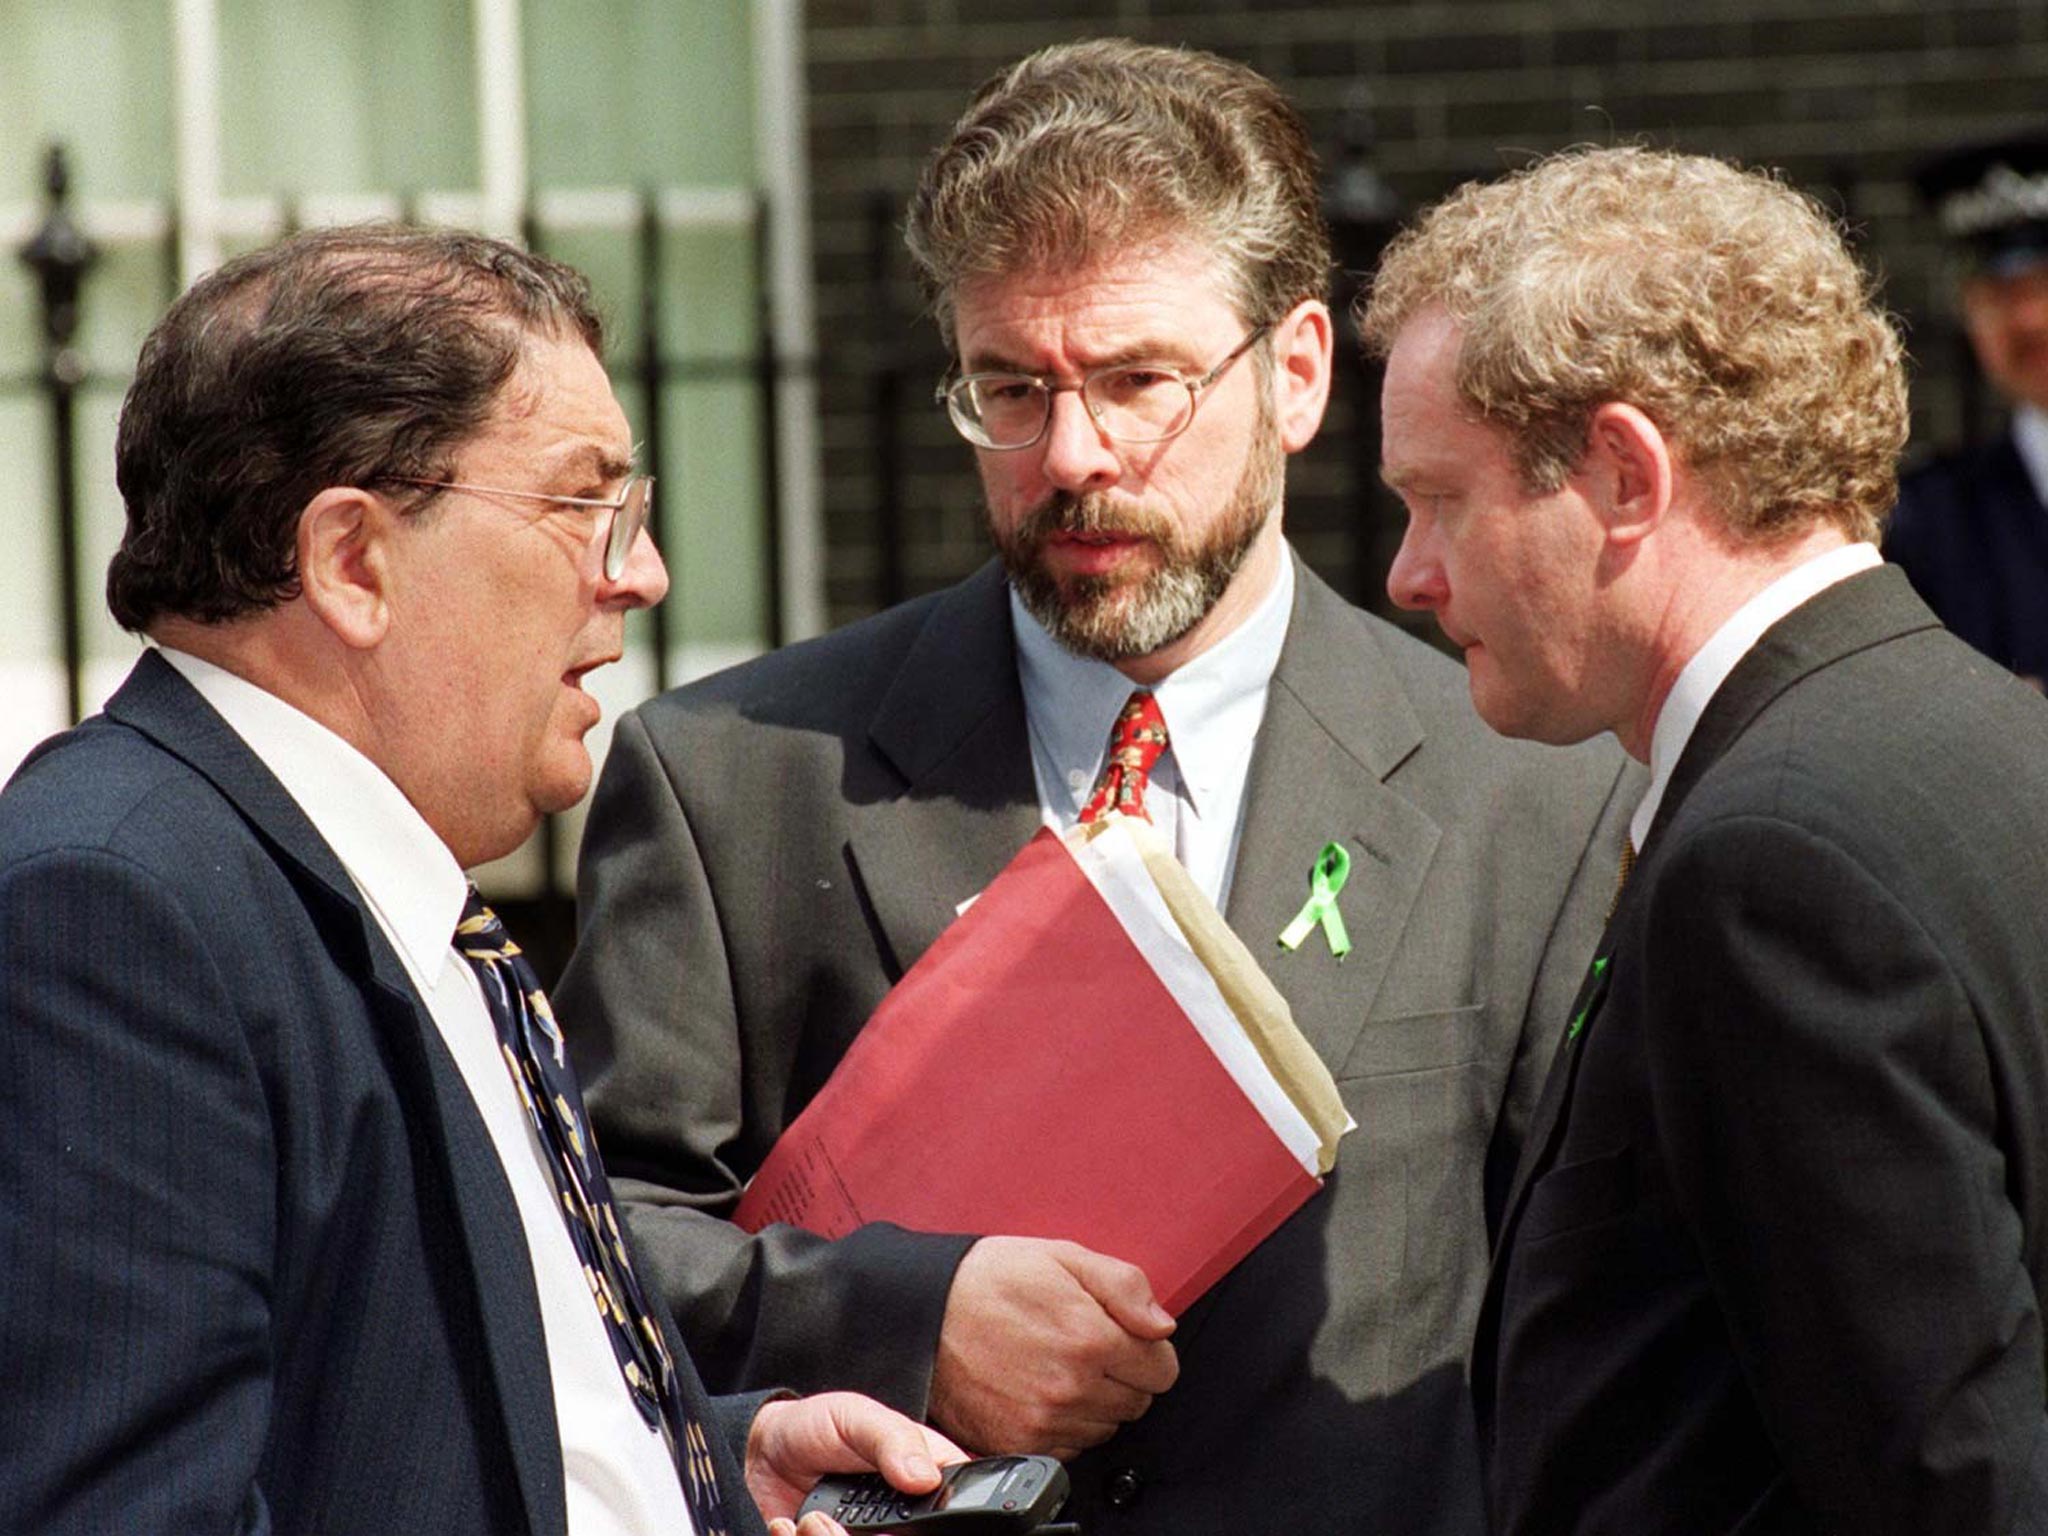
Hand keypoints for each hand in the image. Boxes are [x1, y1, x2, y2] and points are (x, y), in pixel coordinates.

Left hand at [749, 1390, 964, 1531]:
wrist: (759, 1454)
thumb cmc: (818, 1427)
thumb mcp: (857, 1416)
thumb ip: (894, 1439)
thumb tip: (925, 1478)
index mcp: (928, 1484)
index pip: (957, 1512)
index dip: (937, 1521)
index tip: (899, 1516)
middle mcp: (905, 1524)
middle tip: (830, 1518)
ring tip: (810, 1519)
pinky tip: (790, 1526)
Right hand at [928, 1235, 1177, 1458]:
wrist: (922, 1310)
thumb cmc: (991, 1279)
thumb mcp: (1065, 1256)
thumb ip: (1126, 1286)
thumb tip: (1163, 1325)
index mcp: (1090, 1337)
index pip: (1163, 1370)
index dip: (1147, 1350)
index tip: (1123, 1338)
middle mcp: (1070, 1387)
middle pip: (1136, 1403)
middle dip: (1121, 1375)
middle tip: (1082, 1345)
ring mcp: (1042, 1421)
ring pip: (1104, 1428)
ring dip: (1092, 1402)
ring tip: (1054, 1364)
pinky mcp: (1016, 1443)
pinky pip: (1069, 1448)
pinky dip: (1062, 1424)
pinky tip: (1037, 1390)